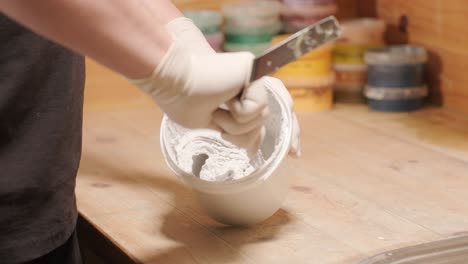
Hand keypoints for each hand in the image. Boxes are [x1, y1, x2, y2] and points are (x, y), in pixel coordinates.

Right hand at [130, 17, 268, 153]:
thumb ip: (231, 130)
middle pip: (259, 123)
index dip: (253, 138)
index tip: (248, 154)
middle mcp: (244, 84)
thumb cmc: (178, 96)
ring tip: (215, 106)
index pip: (255, 120)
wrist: (170, 75)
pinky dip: (237, 112)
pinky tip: (223, 97)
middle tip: (215, 116)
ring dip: (233, 123)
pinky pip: (257, 107)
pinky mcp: (253, 70)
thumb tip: (254, 150)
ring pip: (260, 117)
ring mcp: (250, 76)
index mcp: (233, 95)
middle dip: (237, 131)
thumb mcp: (206, 123)